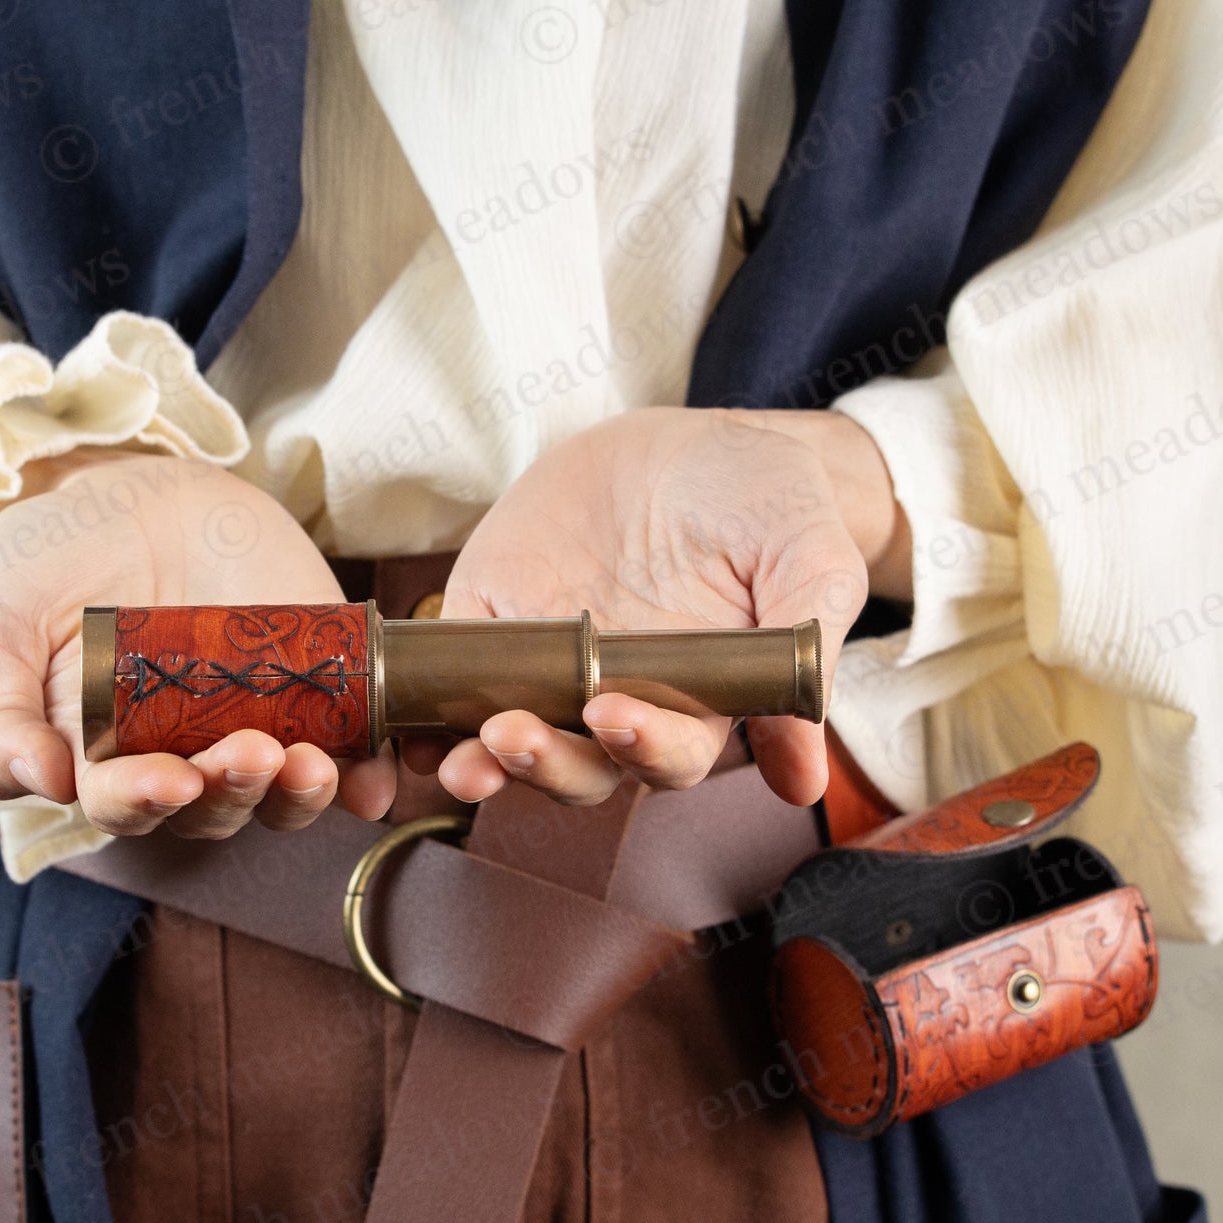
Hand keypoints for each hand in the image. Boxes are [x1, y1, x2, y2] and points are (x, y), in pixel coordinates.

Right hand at [0, 453, 396, 837]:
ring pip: (277, 798)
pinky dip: (361, 782)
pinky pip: (344, 760)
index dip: (145, 802)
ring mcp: (250, 730)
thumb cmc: (51, 564)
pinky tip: (369, 780)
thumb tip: (39, 782)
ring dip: (295, 795)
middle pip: (209, 811)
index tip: (170, 780)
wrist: (139, 490)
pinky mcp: (314, 698)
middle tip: (247, 753)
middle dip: (229, 791)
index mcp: (98, 762)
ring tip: (306, 762)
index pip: (124, 806)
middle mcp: (178, 761)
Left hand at [422, 408, 909, 808]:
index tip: (616, 715)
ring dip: (482, 757)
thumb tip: (803, 782)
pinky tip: (409, 728)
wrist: (705, 440)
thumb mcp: (812, 559)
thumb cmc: (773, 506)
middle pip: (578, 766)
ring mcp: (550, 665)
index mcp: (694, 704)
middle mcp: (618, 699)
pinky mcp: (495, 617)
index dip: (640, 747)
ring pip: (510, 737)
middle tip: (514, 734)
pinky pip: (455, 674)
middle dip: (544, 762)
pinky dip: (428, 710)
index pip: (663, 756)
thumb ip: (805, 652)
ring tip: (463, 755)